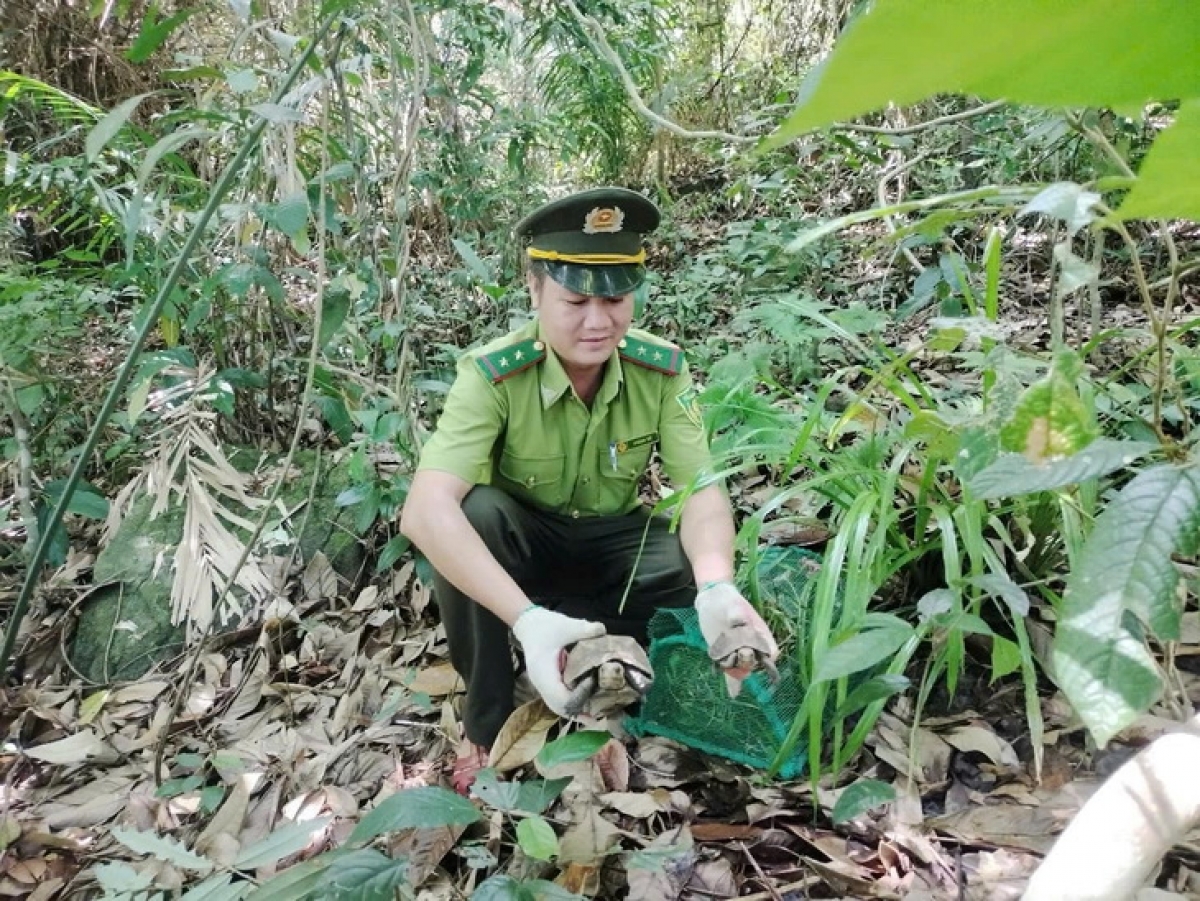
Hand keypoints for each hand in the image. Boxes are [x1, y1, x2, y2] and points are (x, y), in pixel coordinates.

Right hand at [512, 605, 605, 715]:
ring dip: (575, 710)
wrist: (528, 624)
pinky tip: (586, 702)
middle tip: (601, 715)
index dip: (578, 699)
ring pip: (558, 706)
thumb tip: (602, 630)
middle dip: (579, 713)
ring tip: (596, 713)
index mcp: (544, 672)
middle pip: (559, 707)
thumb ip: (584, 629)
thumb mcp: (566, 625)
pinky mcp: (546, 683)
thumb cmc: (545, 626)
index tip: (595, 692)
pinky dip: (571, 704)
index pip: (560, 697)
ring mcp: (542, 685)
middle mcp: (541, 683)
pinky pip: (558, 699)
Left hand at [694, 582, 778, 696]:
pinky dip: (733, 683)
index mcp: (761, 634)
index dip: (766, 657)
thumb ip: (737, 616)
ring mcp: (738, 653)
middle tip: (736, 654)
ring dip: (736, 671)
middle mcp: (752, 646)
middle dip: (747, 663)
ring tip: (725, 662)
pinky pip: (730, 672)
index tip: (753, 651)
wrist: (712, 601)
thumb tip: (738, 621)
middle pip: (755, 663)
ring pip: (742, 669)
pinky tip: (733, 693)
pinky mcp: (725, 656)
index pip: (771, 652)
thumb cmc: (728, 601)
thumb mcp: (733, 605)